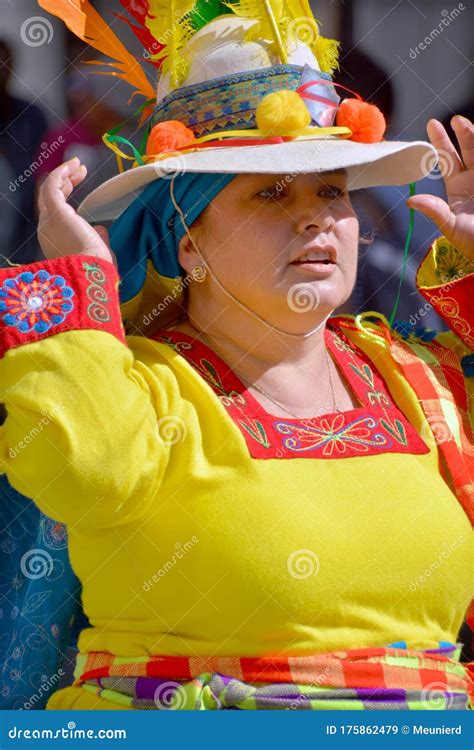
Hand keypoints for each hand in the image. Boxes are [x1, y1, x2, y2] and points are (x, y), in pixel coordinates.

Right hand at [38, 157, 114, 264]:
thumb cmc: (96, 269)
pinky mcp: (55, 212)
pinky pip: (52, 186)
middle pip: (50, 198)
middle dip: (65, 181)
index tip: (81, 179)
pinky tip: (74, 165)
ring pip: (50, 190)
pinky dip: (62, 173)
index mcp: (55, 239)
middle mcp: (47, 229)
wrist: (90, 275)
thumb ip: (97, 239)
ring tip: (78, 164)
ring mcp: (48, 220)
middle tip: (81, 169)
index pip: (55, 209)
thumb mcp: (97, 252)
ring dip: (63, 174)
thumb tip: (100, 229)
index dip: (66, 191)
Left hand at [406, 115, 473, 260]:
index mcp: (458, 186)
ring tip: (465, 124)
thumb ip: (434, 210)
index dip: (440, 141)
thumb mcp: (451, 226)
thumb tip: (410, 201)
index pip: (447, 158)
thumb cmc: (473, 243)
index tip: (432, 123)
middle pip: (469, 148)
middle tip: (455, 120)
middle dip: (463, 132)